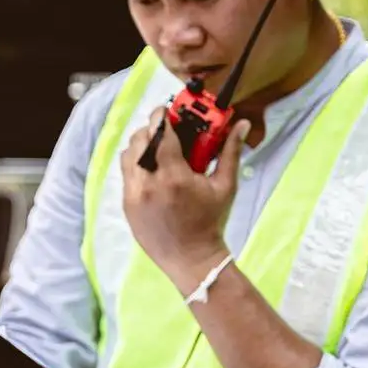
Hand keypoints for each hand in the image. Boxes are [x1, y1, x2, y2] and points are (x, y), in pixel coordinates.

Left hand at [121, 108, 246, 295]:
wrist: (189, 257)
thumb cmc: (210, 220)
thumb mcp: (224, 186)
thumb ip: (230, 152)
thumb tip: (242, 124)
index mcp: (173, 176)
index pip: (160, 134)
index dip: (162, 117)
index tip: (167, 110)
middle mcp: (147, 183)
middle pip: (139, 141)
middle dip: (151, 129)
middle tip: (165, 128)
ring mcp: (132, 194)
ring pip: (127, 156)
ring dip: (140, 145)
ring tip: (157, 147)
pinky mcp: (126, 204)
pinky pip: (125, 174)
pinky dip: (135, 164)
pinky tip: (151, 167)